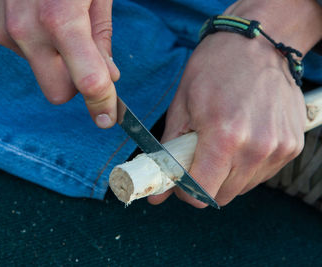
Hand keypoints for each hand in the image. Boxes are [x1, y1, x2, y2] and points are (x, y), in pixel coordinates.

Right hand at [0, 0, 119, 127]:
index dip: (102, 104)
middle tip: (90, 65)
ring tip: (63, 24)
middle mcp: (27, 30)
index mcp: (61, 20)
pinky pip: (26, 56)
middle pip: (58, 94)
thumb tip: (108, 78)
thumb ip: (102, 41)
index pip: (87, 82)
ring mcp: (6, 30)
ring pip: (42, 75)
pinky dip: (40, 47)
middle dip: (76, 85)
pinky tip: (42, 18)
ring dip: (57, 62)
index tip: (108, 116)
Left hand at [148, 0, 321, 207]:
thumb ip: (169, 153)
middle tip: (198, 159)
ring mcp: (279, 148)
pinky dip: (246, 165)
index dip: (185, 190)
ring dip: (226, 175)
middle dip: (204, 183)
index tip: (181, 179)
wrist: (257, 44)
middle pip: (222, 195)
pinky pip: (261, 173)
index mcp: (224, 137)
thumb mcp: (181, 106)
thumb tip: (157, 193)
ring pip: (242, 187)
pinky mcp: (293, 146)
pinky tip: (241, 139)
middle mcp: (257, 148)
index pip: (201, 194)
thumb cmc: (214, 69)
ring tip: (221, 143)